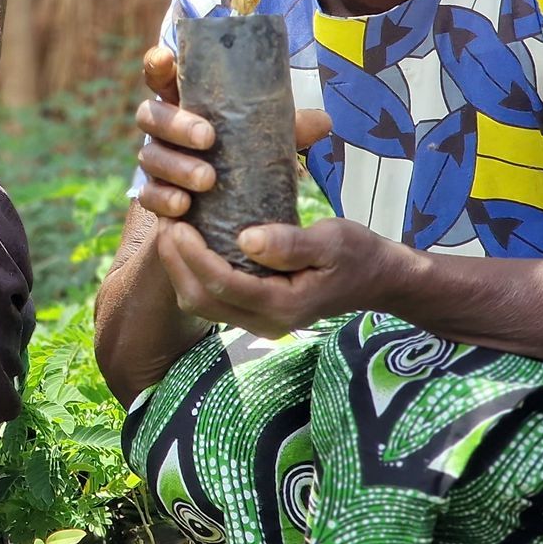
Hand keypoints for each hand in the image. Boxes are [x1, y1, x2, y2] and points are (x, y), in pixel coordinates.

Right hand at [132, 45, 329, 222]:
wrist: (232, 202)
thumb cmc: (246, 151)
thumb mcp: (267, 135)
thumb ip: (289, 128)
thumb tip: (324, 122)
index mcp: (184, 101)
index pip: (160, 74)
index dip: (158, 63)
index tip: (168, 58)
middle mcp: (163, 127)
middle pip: (150, 115)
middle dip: (176, 124)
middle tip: (208, 138)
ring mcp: (156, 160)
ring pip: (149, 156)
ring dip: (176, 166)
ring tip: (208, 180)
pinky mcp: (154, 194)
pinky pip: (148, 196)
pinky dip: (164, 199)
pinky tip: (184, 205)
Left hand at [154, 214, 401, 336]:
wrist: (377, 278)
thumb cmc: (358, 253)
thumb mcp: (333, 240)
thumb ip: (291, 243)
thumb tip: (246, 239)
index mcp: (284, 305)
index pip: (222, 283)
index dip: (192, 254)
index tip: (177, 221)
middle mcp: (266, 322)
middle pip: (201, 300)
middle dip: (175, 262)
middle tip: (165, 221)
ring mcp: (259, 322)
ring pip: (200, 304)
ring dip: (178, 268)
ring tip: (170, 228)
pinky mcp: (254, 313)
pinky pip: (211, 299)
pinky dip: (191, 273)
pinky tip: (187, 242)